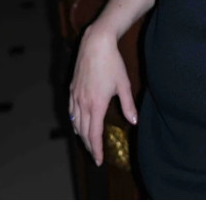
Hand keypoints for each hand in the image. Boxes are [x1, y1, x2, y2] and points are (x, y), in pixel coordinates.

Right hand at [68, 24, 137, 166]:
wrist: (96, 45)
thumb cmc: (112, 63)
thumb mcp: (124, 85)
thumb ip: (128, 105)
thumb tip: (134, 121)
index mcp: (96, 105)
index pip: (94, 134)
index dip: (96, 149)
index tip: (98, 160)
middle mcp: (83, 103)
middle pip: (83, 131)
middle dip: (88, 145)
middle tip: (94, 155)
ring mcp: (75, 96)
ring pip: (75, 122)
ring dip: (81, 134)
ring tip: (87, 142)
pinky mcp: (72, 88)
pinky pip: (71, 111)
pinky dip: (74, 121)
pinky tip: (77, 123)